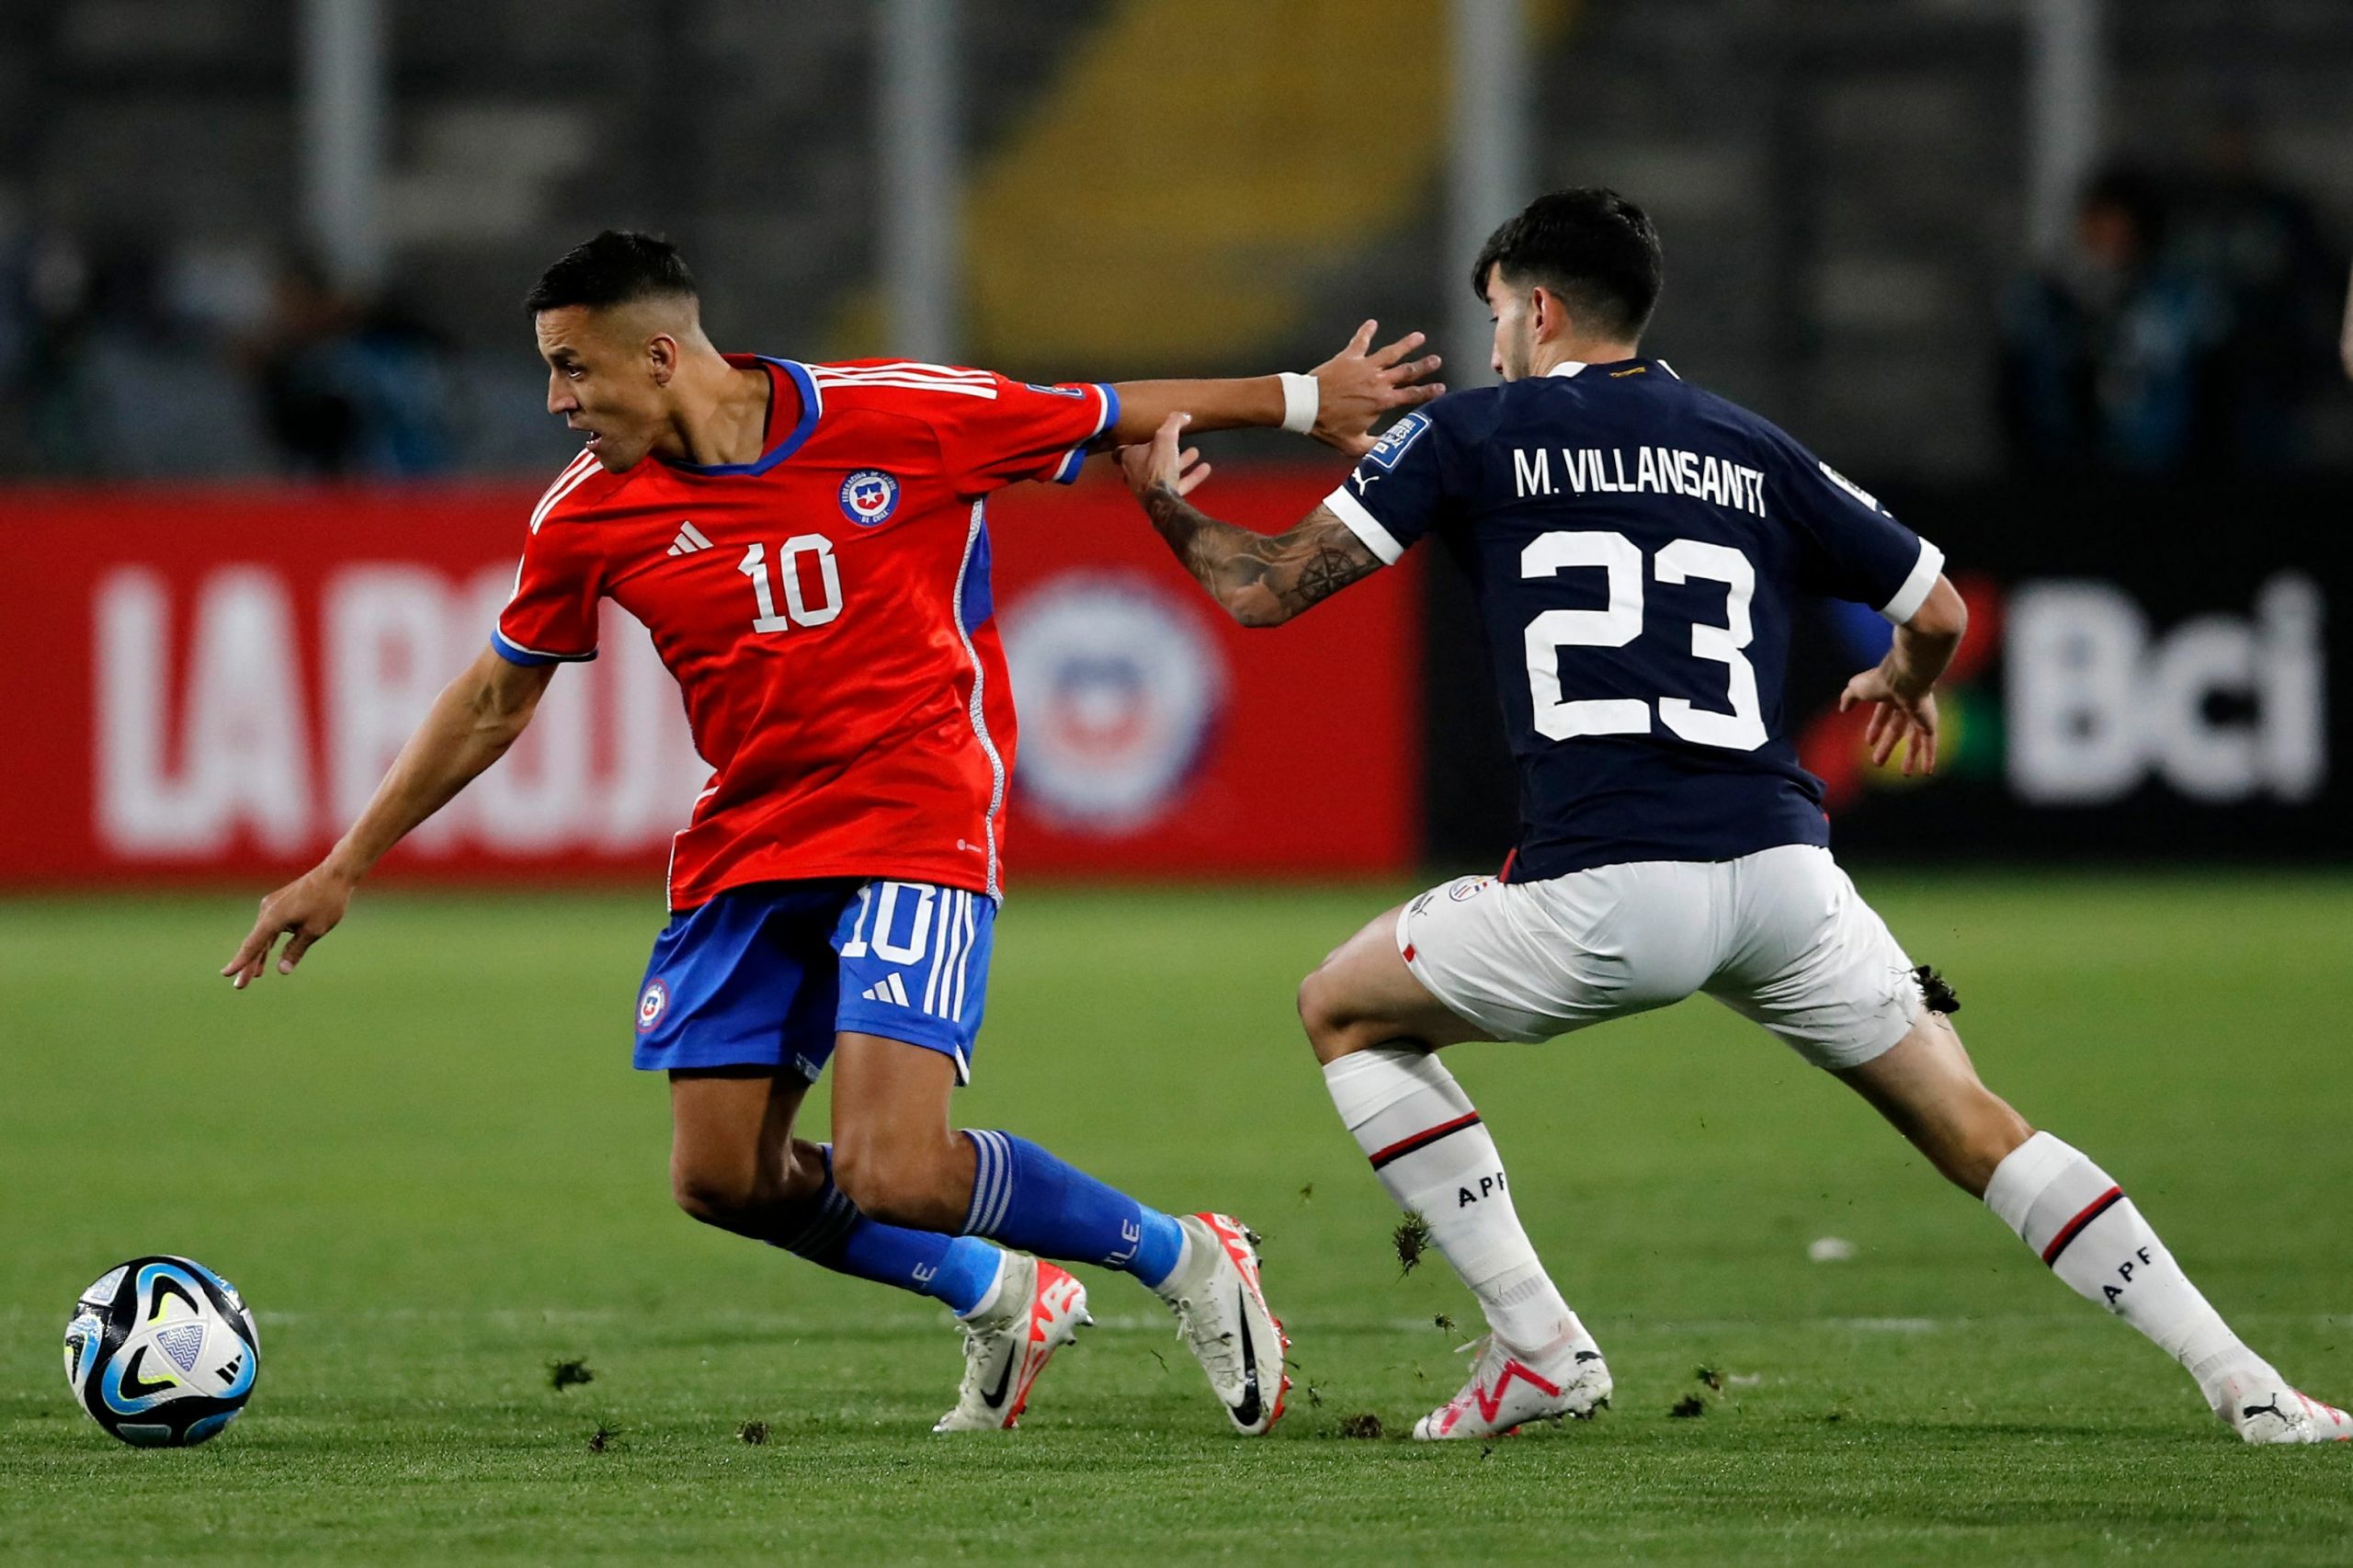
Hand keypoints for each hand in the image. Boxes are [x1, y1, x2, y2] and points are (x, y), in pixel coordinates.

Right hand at [221, 863, 358, 988]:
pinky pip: (270, 927)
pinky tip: (265, 955)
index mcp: (273, 918)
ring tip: (256, 976)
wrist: (336, 873)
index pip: (252, 945)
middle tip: (240, 986)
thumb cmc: (327, 902)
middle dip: (248, 965)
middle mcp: (267, 911)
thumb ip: (295, 950)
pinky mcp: (279, 904)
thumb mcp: (314, 931)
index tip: (226, 974)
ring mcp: (272, 906)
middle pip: (255, 943)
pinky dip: (268, 942)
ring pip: (262, 936)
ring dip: (259, 955)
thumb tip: (282, 971)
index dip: (240, 962)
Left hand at [1117, 413, 1212, 501]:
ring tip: (1195, 452)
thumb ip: (1173, 423)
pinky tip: (1205, 468)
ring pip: (1165, 472)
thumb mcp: (1166, 438)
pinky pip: (1178, 484)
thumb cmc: (1157, 468)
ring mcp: (1149, 488)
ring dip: (1180, 462)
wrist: (1162, 500)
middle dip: (1163, 451)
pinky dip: (1191, 476)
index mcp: (1129, 459)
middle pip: (1148, 460)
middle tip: (1176, 442)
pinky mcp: (1163, 497)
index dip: (1131, 442)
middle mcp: (1136, 474)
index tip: (1139, 436)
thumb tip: (1184, 415)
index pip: (1122, 450)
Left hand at [1309, 321, 1444, 456]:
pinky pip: (1360, 341)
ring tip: (1419, 337)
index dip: (1428, 392)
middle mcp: (1378, 381)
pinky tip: (1372, 322)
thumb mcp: (1354, 444)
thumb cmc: (1328, 427)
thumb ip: (1375, 446)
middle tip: (1436, 360)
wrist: (1305, 407)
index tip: (1441, 388)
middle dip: (1424, 366)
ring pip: (1391, 352)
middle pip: (1407, 371)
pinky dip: (1366, 331)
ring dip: (1406, 344)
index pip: (1412, 395)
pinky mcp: (1348, 357)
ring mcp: (1364, 367)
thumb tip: (1391, 450)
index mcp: (1382, 402)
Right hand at [1839, 663, 1939, 775]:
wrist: (1905, 678)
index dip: (1875, 728)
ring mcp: (1920, 715)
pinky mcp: (1929, 724)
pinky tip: (1927, 772)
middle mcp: (1906, 705)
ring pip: (1914, 740)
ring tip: (1906, 774)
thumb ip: (1848, 697)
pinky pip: (1930, 744)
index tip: (1868, 742)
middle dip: (1887, 747)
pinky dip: (1929, 758)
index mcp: (1890, 695)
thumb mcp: (1857, 688)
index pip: (1883, 715)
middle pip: (1896, 731)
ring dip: (1910, 757)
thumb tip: (1843, 709)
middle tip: (1877, 763)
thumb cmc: (1880, 681)